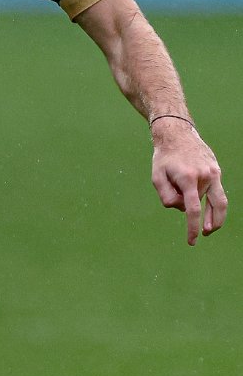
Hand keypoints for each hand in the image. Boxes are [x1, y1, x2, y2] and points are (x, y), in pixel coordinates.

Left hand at [151, 119, 226, 245]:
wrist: (177, 134)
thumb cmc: (164, 157)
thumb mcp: (157, 178)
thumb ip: (167, 197)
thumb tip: (182, 209)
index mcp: (188, 178)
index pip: (193, 210)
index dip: (192, 228)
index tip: (192, 241)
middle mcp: (204, 175)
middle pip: (208, 206)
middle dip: (205, 220)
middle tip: (203, 233)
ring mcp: (213, 172)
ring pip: (215, 200)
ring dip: (210, 212)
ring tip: (208, 227)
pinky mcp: (217, 170)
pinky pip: (218, 191)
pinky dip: (213, 202)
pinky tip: (209, 210)